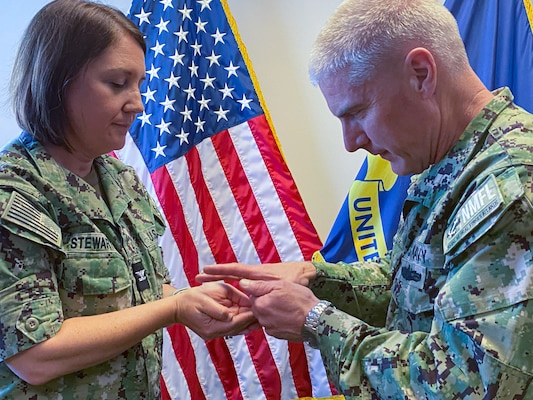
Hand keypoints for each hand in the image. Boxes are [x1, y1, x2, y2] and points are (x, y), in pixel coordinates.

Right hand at [173, 282, 257, 339]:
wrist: (177, 307)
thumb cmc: (191, 299)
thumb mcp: (206, 299)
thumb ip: (221, 308)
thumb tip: (233, 314)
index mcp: (214, 326)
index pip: (237, 322)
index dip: (249, 314)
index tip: (261, 308)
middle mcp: (216, 333)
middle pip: (239, 327)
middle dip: (252, 320)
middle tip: (268, 312)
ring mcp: (215, 333)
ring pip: (237, 329)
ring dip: (249, 323)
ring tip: (264, 316)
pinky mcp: (215, 330)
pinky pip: (232, 327)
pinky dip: (242, 324)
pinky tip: (251, 320)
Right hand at [196, 262, 316, 285]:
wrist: (308, 276)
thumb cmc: (295, 279)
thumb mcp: (279, 283)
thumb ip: (262, 285)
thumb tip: (242, 284)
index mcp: (257, 273)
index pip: (234, 270)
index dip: (219, 271)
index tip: (204, 270)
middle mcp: (255, 276)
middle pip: (231, 275)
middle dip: (215, 276)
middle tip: (198, 277)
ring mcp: (258, 281)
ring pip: (236, 282)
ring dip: (222, 283)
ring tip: (206, 286)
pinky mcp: (262, 287)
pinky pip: (244, 288)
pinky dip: (233, 289)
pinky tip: (227, 296)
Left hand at [238, 279, 319, 341]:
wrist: (316, 320)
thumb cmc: (301, 301)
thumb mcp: (281, 285)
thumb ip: (259, 285)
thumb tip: (243, 283)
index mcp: (260, 304)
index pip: (253, 294)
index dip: (264, 291)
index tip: (275, 291)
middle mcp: (262, 318)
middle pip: (258, 306)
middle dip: (267, 301)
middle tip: (283, 298)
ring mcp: (269, 328)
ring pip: (265, 315)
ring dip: (273, 311)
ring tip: (287, 307)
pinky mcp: (277, 335)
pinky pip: (272, 324)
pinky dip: (278, 320)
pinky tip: (288, 316)